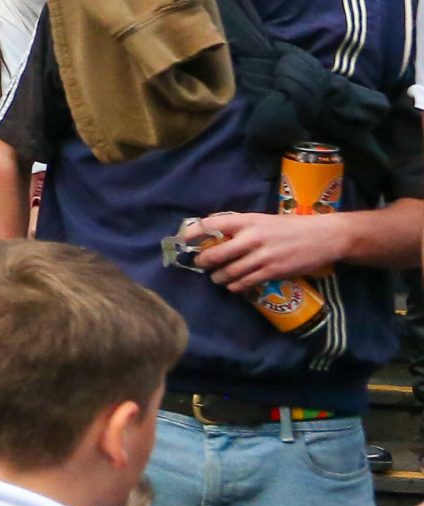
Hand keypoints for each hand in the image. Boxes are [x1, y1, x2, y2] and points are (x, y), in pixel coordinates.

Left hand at [186, 211, 348, 292]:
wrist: (324, 237)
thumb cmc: (291, 227)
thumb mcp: (263, 219)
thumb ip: (240, 226)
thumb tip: (214, 235)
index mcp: (247, 220)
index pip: (211, 224)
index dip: (192, 233)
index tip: (182, 240)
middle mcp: (251, 237)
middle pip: (215, 253)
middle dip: (202, 261)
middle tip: (200, 264)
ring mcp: (262, 256)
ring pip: (228, 272)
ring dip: (217, 277)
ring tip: (215, 277)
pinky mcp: (272, 272)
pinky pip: (245, 283)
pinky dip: (234, 286)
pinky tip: (232, 286)